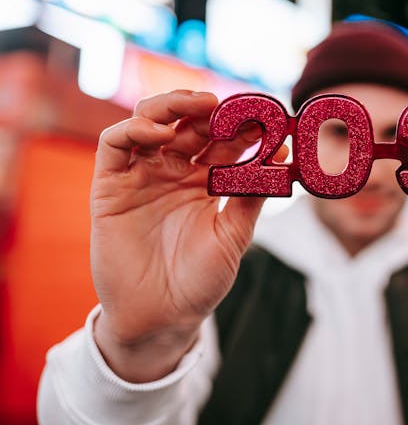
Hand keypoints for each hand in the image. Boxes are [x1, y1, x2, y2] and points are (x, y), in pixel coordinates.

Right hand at [90, 90, 284, 380]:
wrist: (161, 318)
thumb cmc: (200, 281)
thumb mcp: (233, 236)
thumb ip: (251, 196)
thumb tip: (280, 156)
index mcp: (206, 182)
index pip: (224, 141)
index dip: (243, 126)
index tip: (266, 117)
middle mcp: (174, 173)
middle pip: (190, 125)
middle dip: (211, 110)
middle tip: (233, 106)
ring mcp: (142, 177)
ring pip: (151, 122)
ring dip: (174, 106)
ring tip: (201, 106)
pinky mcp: (110, 186)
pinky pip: (115, 145)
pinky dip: (134, 129)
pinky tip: (161, 132)